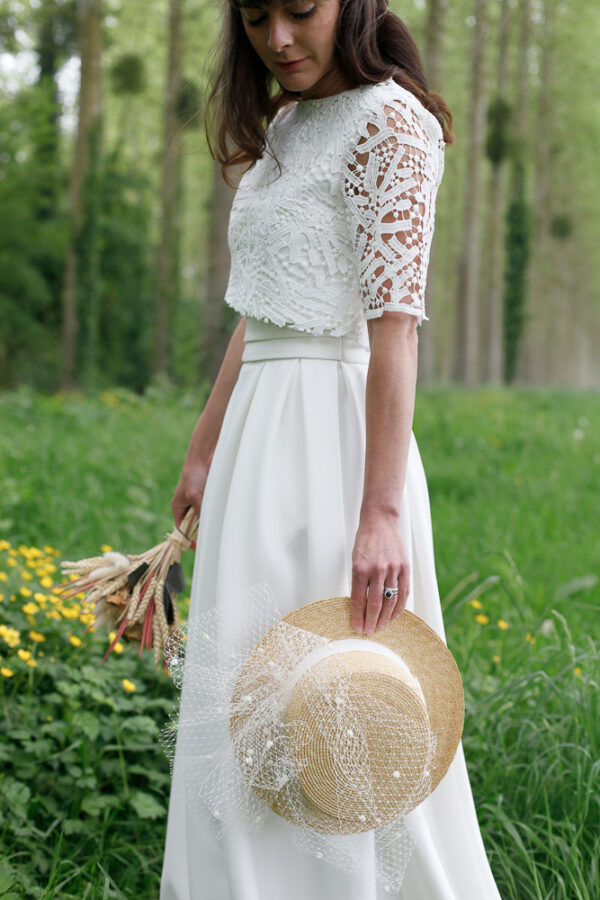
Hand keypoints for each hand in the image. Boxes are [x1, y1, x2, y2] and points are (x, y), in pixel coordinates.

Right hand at [170, 457, 210, 549]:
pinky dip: (216, 515)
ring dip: (210, 523)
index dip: (187, 539)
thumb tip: (206, 527)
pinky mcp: (209, 498)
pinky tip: (221, 516)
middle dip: (200, 533)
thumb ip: (199, 511)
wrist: (205, 457)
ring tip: (216, 526)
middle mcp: (188, 507)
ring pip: (204, 520)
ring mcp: (199, 503)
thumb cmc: (194, 474)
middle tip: (210, 539)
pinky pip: (212, 511)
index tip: (197, 547)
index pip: (181, 529)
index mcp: (178, 508)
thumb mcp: (194, 495)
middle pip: (194, 527)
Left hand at [350, 510, 409, 634]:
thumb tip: (359, 604)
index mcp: (360, 568)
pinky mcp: (404, 567)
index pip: (358, 599)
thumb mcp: (355, 558)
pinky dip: (399, 607)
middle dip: (370, 621)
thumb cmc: (365, 539)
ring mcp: (392, 569)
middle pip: (374, 604)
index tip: (356, 628)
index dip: (357, 616)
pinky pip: (403, 592)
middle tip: (368, 632)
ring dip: (384, 618)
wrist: (381, 520)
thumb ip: (358, 580)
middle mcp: (377, 570)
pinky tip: (394, 616)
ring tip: (380, 628)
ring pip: (390, 601)